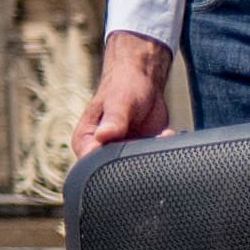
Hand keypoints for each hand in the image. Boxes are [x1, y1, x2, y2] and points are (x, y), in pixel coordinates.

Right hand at [69, 32, 176, 160]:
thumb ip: (113, 121)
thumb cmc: (122, 85)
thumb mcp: (118, 102)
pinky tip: (164, 134)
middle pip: (116, 170)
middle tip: (149, 139)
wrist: (142, 79)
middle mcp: (100, 150)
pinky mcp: (138, 151)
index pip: (92, 165)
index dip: (112, 163)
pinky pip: (151, 160)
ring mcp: (120, 152)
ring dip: (151, 153)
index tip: (130, 147)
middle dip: (137, 157)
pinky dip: (161, 148)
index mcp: (85, 141)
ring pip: (136, 167)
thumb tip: (103, 136)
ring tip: (159, 134)